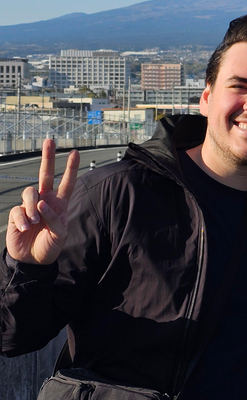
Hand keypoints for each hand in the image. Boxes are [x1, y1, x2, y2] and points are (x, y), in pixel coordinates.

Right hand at [6, 139, 79, 264]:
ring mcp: (30, 206)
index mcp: (60, 203)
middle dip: (48, 158)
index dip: (71, 168)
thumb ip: (54, 219)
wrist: (33, 260)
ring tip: (33, 223)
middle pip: (46, 175)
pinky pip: (18, 210)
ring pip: (30, 192)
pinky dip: (22, 219)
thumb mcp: (60, 235)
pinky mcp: (16, 214)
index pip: (67, 183)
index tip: (75, 152)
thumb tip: (41, 204)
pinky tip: (25, 228)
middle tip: (49, 141)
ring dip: (31, 207)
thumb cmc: (50, 245)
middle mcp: (45, 200)